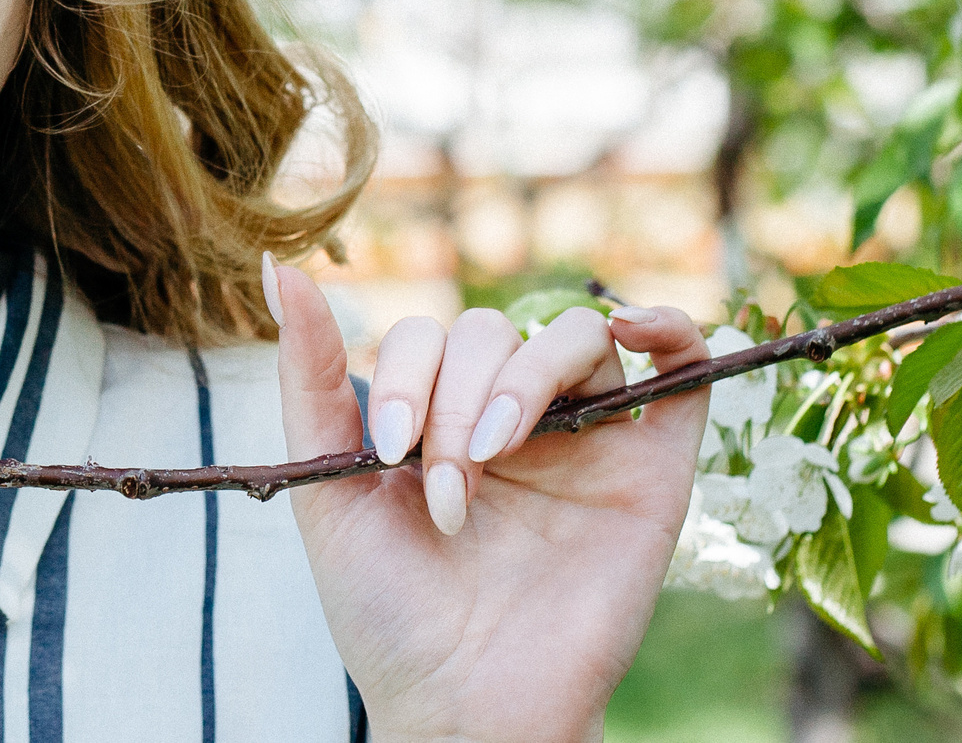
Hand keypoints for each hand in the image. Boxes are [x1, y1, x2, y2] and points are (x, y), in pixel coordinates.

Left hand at [266, 255, 708, 742]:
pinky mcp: (656, 473)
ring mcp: (591, 442)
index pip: (432, 336)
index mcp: (445, 418)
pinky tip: (635, 327)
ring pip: (577, 337)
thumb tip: (274, 262)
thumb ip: (309, 377)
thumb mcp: (327, 483)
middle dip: (458, 401)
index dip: (408, 378)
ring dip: (528, 377)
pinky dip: (669, 328)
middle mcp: (520, 419)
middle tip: (446, 491)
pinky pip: (686, 371)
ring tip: (496, 454)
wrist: (462, 706)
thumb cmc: (390, 612)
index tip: (387, 456)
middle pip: (496, 334)